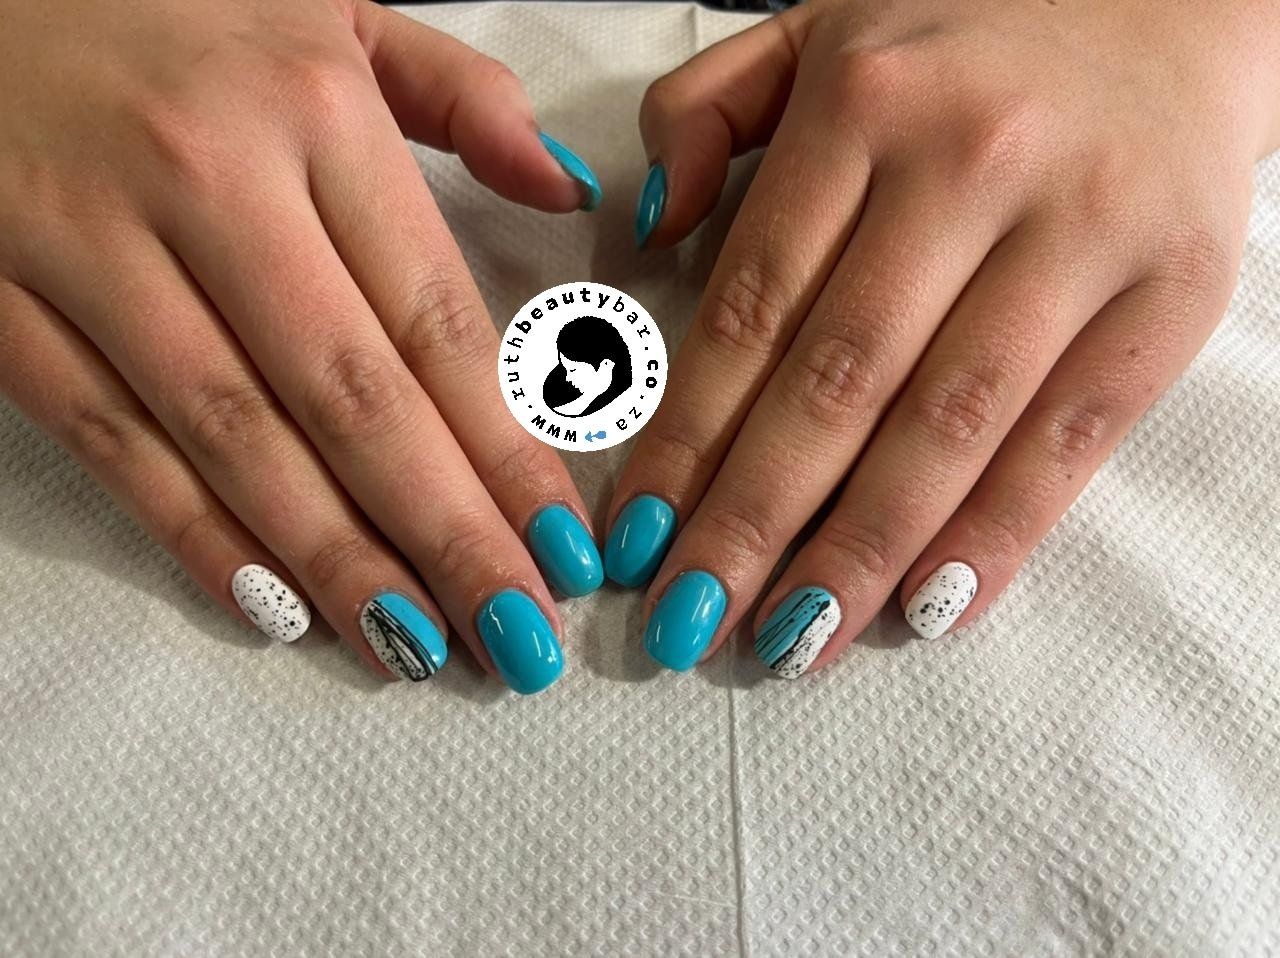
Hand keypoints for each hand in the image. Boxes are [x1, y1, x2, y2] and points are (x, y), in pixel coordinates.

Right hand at [0, 0, 606, 692]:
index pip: (436, 320)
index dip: (506, 448)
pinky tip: (273, 606)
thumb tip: (571, 190)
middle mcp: (211, 182)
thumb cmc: (179, 10)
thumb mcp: (333, 10)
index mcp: (314, 111)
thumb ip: (462, 97)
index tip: (565, 546)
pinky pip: (108, 438)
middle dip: (446, 534)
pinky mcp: (0, 295)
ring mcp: (92, 244)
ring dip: (336, 558)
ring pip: (235, 436)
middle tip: (518, 637)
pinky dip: (192, 531)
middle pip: (352, 398)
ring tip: (418, 646)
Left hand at [609, 0, 1279, 675]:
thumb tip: (641, 228)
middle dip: (752, 523)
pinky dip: (997, 535)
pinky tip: (927, 610)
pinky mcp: (1171, 296)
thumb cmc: (965, 37)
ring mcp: (1080, 234)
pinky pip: (1069, 440)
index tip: (639, 538)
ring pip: (947, 428)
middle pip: (837, 386)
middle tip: (689, 626)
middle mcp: (968, 167)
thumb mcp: (818, 31)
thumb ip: (705, 110)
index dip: (687, 439)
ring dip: (858, 554)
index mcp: (862, 105)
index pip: (752, 310)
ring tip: (790, 644)